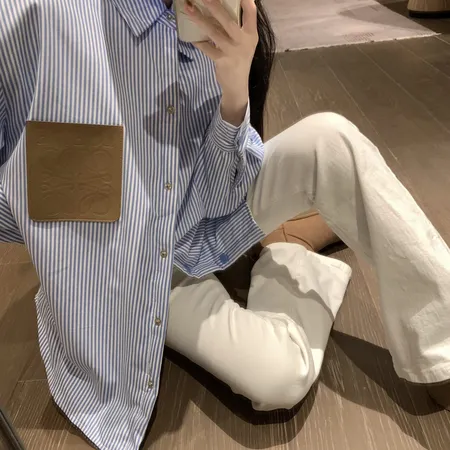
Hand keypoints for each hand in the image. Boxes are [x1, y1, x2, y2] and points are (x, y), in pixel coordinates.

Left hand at [185, 0, 257, 125]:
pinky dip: (197, 41)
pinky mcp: (221, 61)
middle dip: (215, 7)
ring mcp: (232, 52)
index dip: (246, 1)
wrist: (237, 85)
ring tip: (188, 9)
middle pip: (228, 20)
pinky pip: (206, 48)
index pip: (251, 12)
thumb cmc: (239, 58)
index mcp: (251, 34)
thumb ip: (239, 26)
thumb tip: (222, 6)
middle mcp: (244, 41)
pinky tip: (189, 35)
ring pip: (214, 32)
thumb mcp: (245, 42)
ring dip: (200, 20)